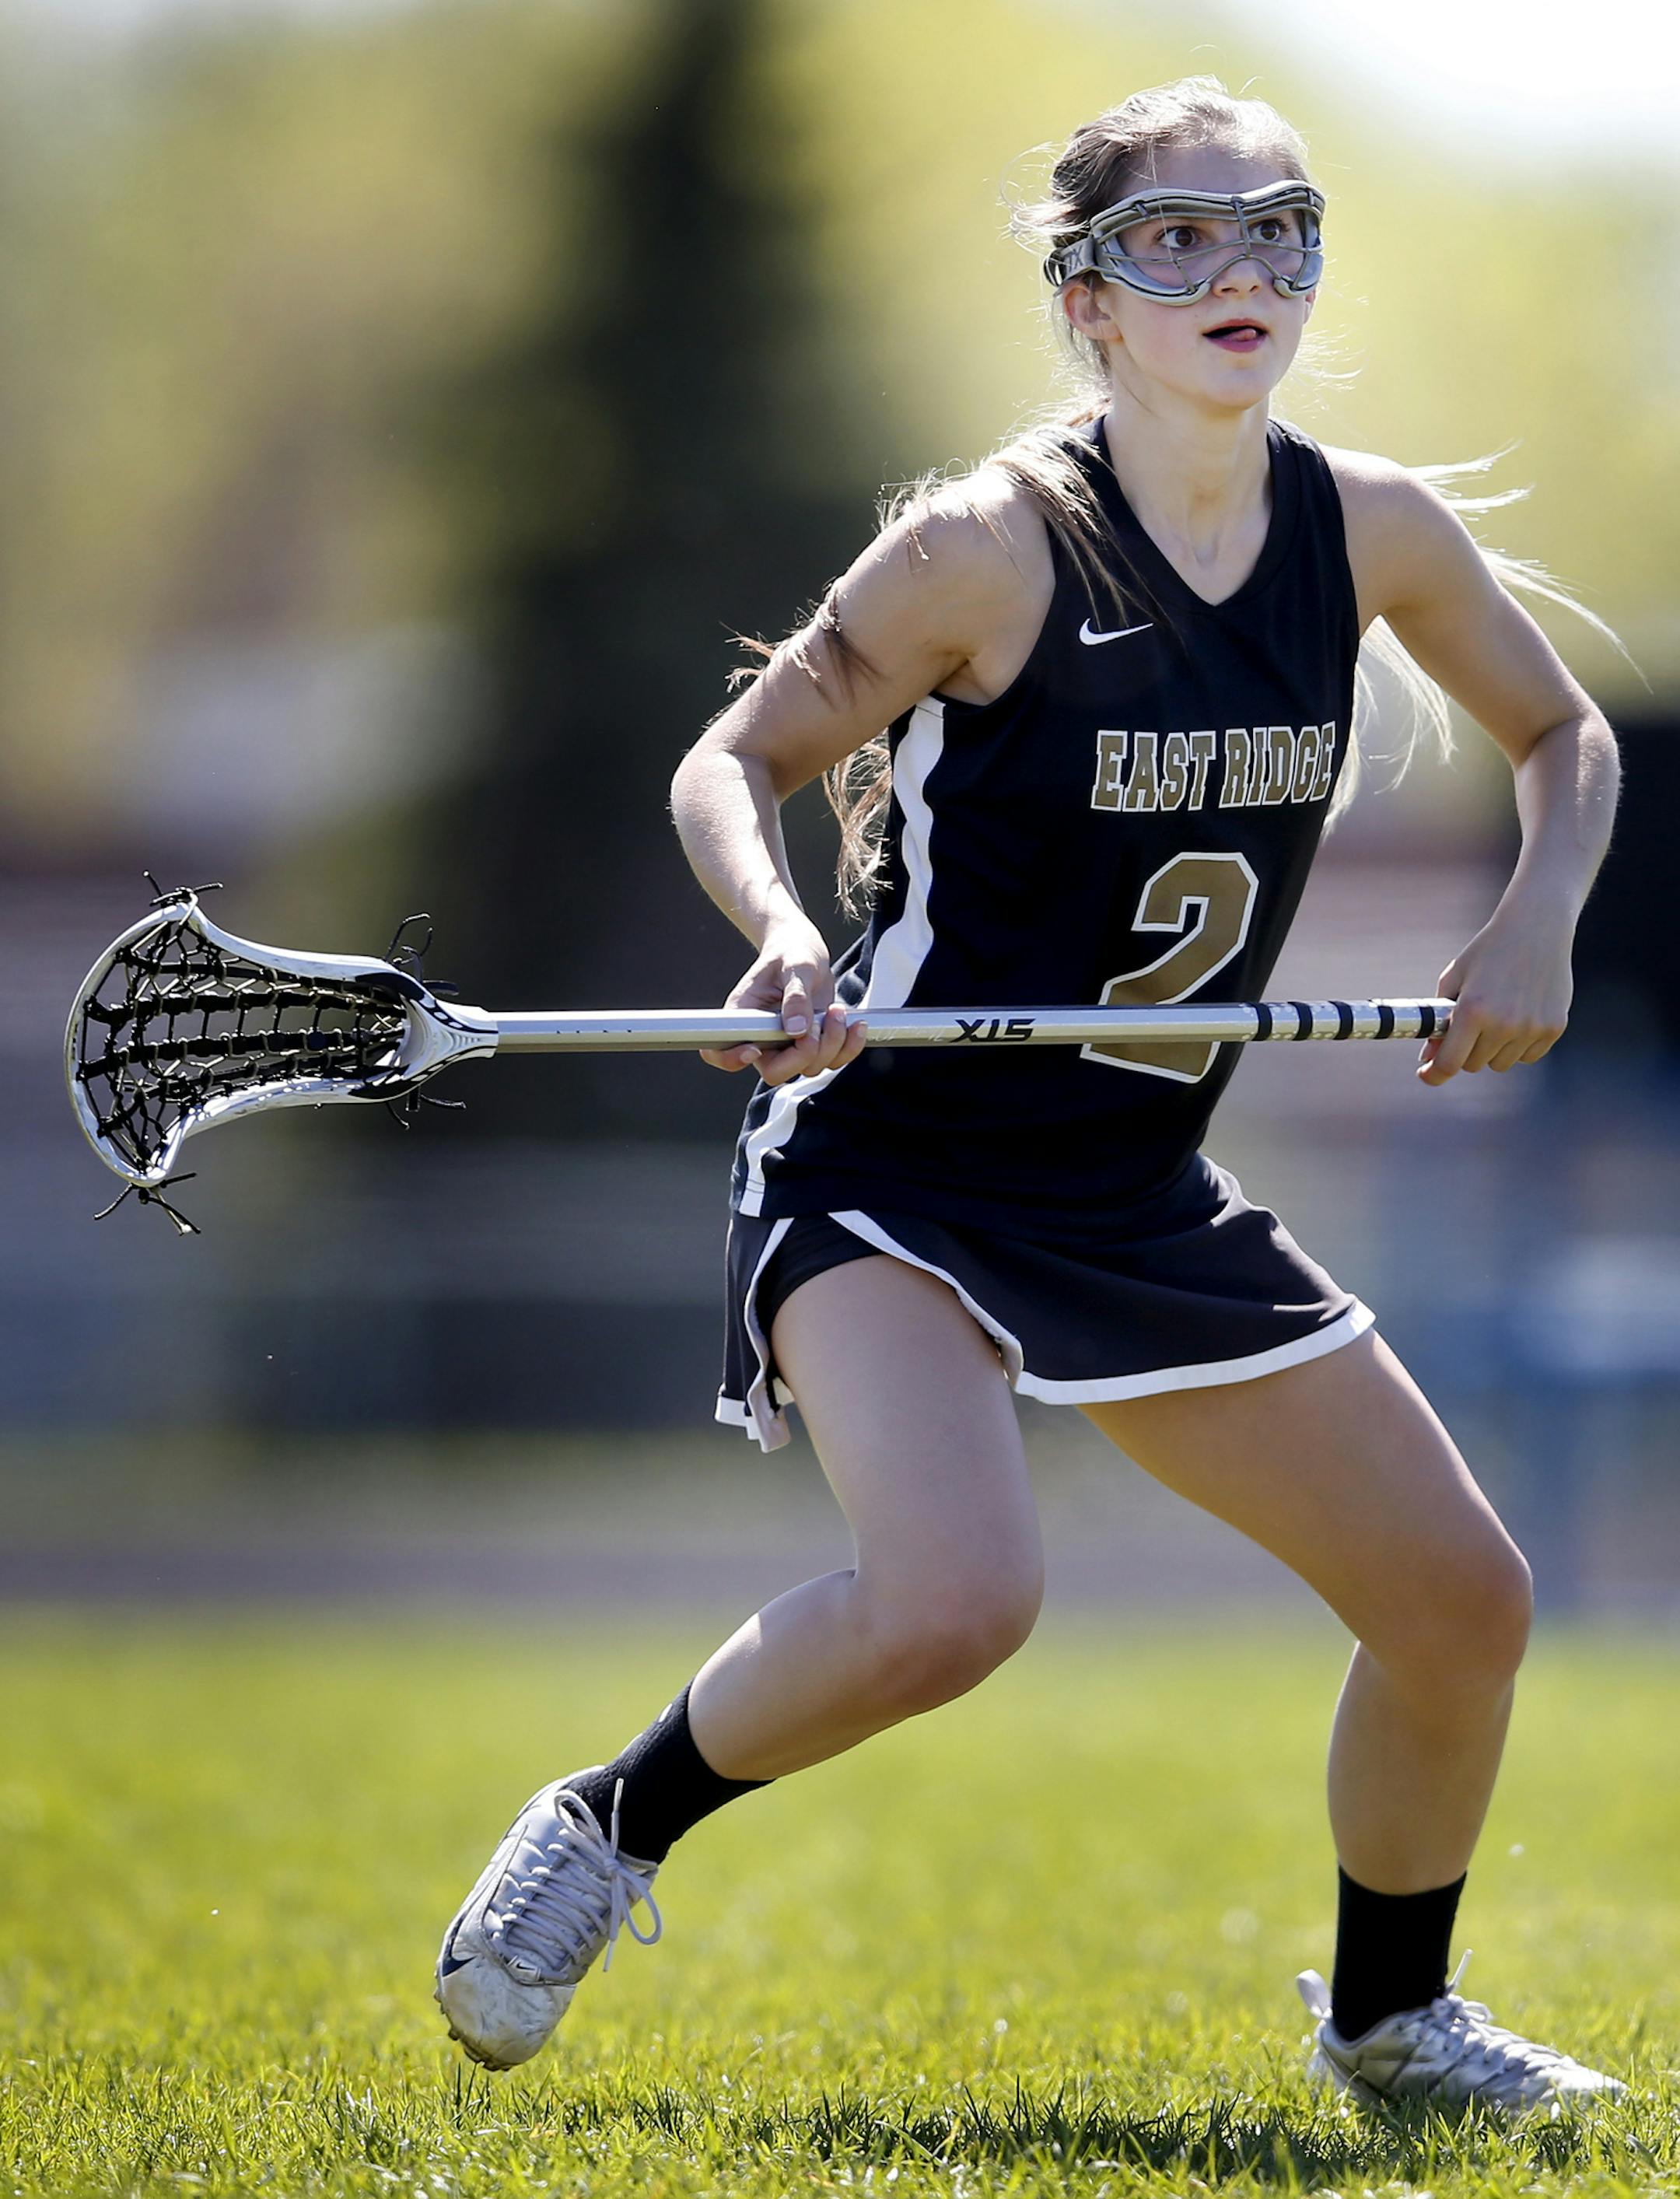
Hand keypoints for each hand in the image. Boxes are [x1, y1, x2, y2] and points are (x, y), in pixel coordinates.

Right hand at [699, 917, 868, 1085]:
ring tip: (836, 1010)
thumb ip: (796, 996)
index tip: (755, 1049)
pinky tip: (854, 1024)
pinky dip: (848, 1048)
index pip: (722, 1052)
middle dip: (804, 1054)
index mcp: (743, 1016)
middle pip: (776, 1072)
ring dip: (831, 1044)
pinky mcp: (812, 1045)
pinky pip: (831, 1061)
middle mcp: (762, 1037)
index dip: (734, 1060)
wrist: (805, 951)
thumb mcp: (795, 966)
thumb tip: (796, 1030)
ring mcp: (787, 1045)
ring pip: (808, 1068)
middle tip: (818, 1022)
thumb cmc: (791, 952)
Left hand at [1417, 905, 1572, 1085]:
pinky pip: (1528, 1056)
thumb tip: (1430, 1058)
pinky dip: (1518, 1045)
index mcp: (1473, 1010)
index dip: (1434, 1074)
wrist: (1536, 927)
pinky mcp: (1554, 1027)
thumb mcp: (1454, 979)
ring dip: (1492, 1049)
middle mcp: (1504, 1023)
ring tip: (1497, 1016)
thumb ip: (1438, 1021)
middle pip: (1474, 1065)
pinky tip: (1519, 1016)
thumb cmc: (1488, 951)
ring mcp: (1532, 1027)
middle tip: (1470, 1026)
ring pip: (1501, 1063)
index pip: (1450, 1063)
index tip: (1426, 1074)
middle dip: (1465, 1051)